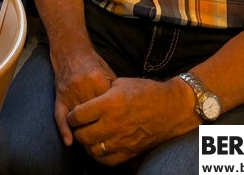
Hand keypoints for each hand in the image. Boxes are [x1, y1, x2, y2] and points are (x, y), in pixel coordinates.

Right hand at [50, 46, 115, 145]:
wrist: (71, 51)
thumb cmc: (93, 64)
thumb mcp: (108, 74)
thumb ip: (115, 92)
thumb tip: (127, 113)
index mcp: (98, 81)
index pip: (108, 107)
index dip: (114, 119)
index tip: (121, 130)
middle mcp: (83, 87)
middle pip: (93, 115)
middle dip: (100, 129)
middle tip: (108, 141)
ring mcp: (69, 93)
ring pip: (78, 119)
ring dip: (85, 132)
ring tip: (94, 144)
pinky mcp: (59, 96)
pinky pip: (59, 116)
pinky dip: (64, 129)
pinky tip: (69, 142)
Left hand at [66, 76, 191, 164]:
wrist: (172, 107)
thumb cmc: (145, 91)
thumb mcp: (119, 83)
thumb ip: (100, 93)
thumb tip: (86, 101)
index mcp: (108, 104)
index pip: (77, 116)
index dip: (71, 116)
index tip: (73, 115)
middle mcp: (113, 124)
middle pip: (83, 135)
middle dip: (77, 131)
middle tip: (78, 127)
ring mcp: (123, 140)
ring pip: (93, 149)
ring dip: (87, 144)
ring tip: (88, 137)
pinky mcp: (131, 151)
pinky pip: (108, 160)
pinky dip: (100, 156)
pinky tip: (100, 147)